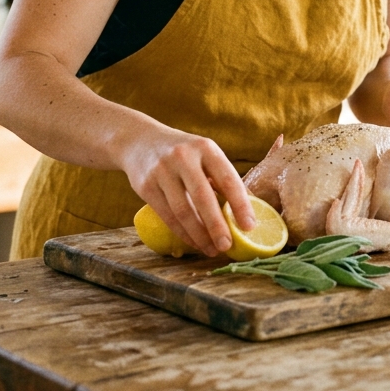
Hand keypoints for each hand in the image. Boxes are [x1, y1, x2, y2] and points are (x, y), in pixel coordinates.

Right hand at [121, 128, 257, 256]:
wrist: (140, 141)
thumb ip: (222, 179)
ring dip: (199, 235)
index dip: (240, 204)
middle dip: (217, 225)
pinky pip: (167, 215)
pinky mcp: (146, 186)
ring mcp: (162, 171)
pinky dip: (183, 233)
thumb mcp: (204, 155)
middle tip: (227, 246)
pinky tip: (194, 242)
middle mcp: (183, 157)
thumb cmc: (183, 154)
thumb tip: (247, 213)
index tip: (249, 226)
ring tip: (212, 250)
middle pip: (203, 197)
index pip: (227, 178)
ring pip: (183, 210)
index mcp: (205, 148)